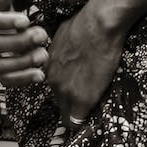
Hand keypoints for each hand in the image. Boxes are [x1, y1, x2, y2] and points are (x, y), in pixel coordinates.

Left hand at [43, 7, 126, 126]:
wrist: (98, 26)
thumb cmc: (83, 24)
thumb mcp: (62, 37)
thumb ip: (61, 53)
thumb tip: (67, 55)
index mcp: (48, 67)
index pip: (52, 89)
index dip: (64, 93)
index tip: (74, 94)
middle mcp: (52, 81)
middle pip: (58, 102)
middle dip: (70, 103)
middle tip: (85, 102)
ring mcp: (66, 91)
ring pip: (67, 113)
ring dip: (77, 111)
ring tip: (90, 109)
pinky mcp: (82, 99)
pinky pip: (77, 121)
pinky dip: (82, 122)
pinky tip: (89, 120)